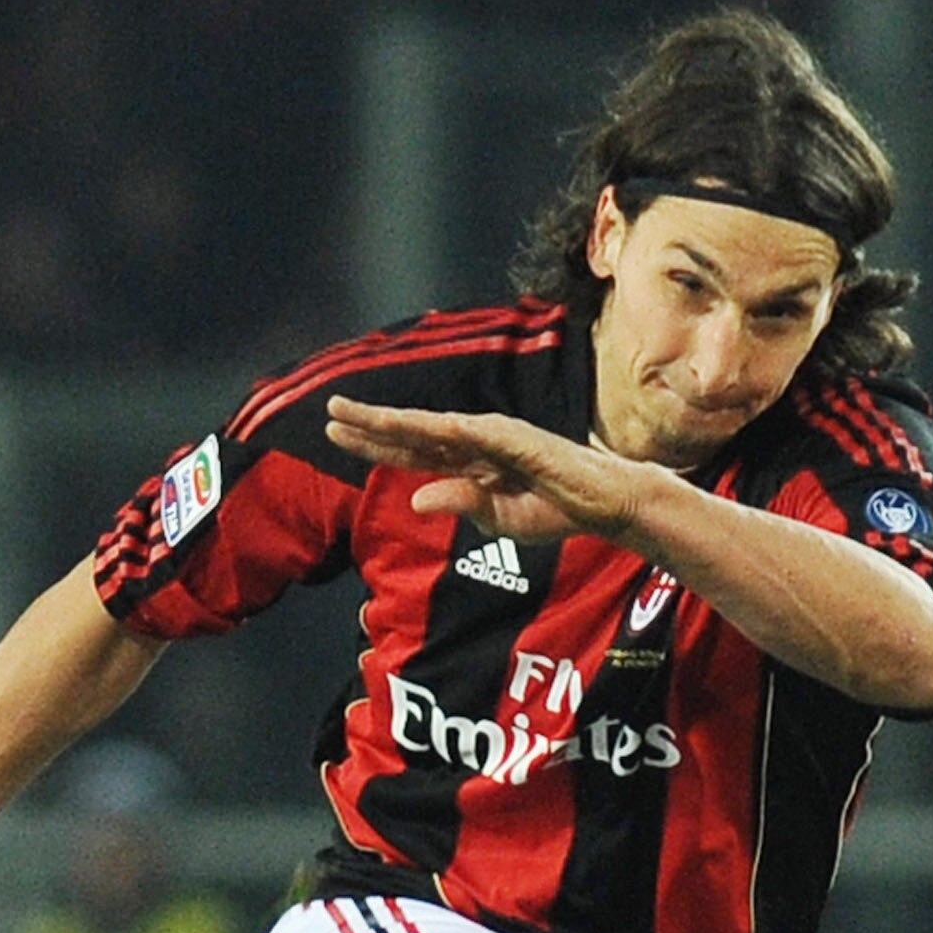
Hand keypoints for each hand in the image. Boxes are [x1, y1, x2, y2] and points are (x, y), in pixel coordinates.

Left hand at [324, 396, 646, 544]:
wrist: (603, 504)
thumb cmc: (555, 509)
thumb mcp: (500, 522)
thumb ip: (462, 507)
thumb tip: (417, 499)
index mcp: (466, 465)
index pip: (410, 452)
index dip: (373, 443)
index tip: (334, 433)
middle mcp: (475, 444)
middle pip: (413, 433)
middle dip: (371, 424)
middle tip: (330, 410)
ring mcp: (497, 439)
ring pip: (438, 428)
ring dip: (400, 421)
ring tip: (362, 416)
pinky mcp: (524, 442)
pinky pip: (486, 437)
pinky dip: (457, 432)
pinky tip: (430, 427)